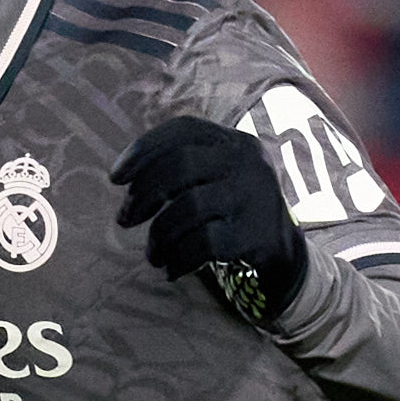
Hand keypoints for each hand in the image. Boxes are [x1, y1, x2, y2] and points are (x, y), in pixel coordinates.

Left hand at [110, 115, 306, 319]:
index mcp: (233, 142)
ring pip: (188, 208)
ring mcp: (253, 197)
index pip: (183, 130)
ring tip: (152, 254)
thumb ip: (181, 167)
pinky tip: (171, 269)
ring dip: (159, 235)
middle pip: (180, 166)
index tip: (116, 178)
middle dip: (143, 195)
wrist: (284, 251)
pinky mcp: (255, 235)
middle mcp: (246, 162)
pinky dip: (179, 259)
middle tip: (124, 220)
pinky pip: (202, 245)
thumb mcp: (217, 176)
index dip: (143, 150)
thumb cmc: (233, 209)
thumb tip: (124, 179)